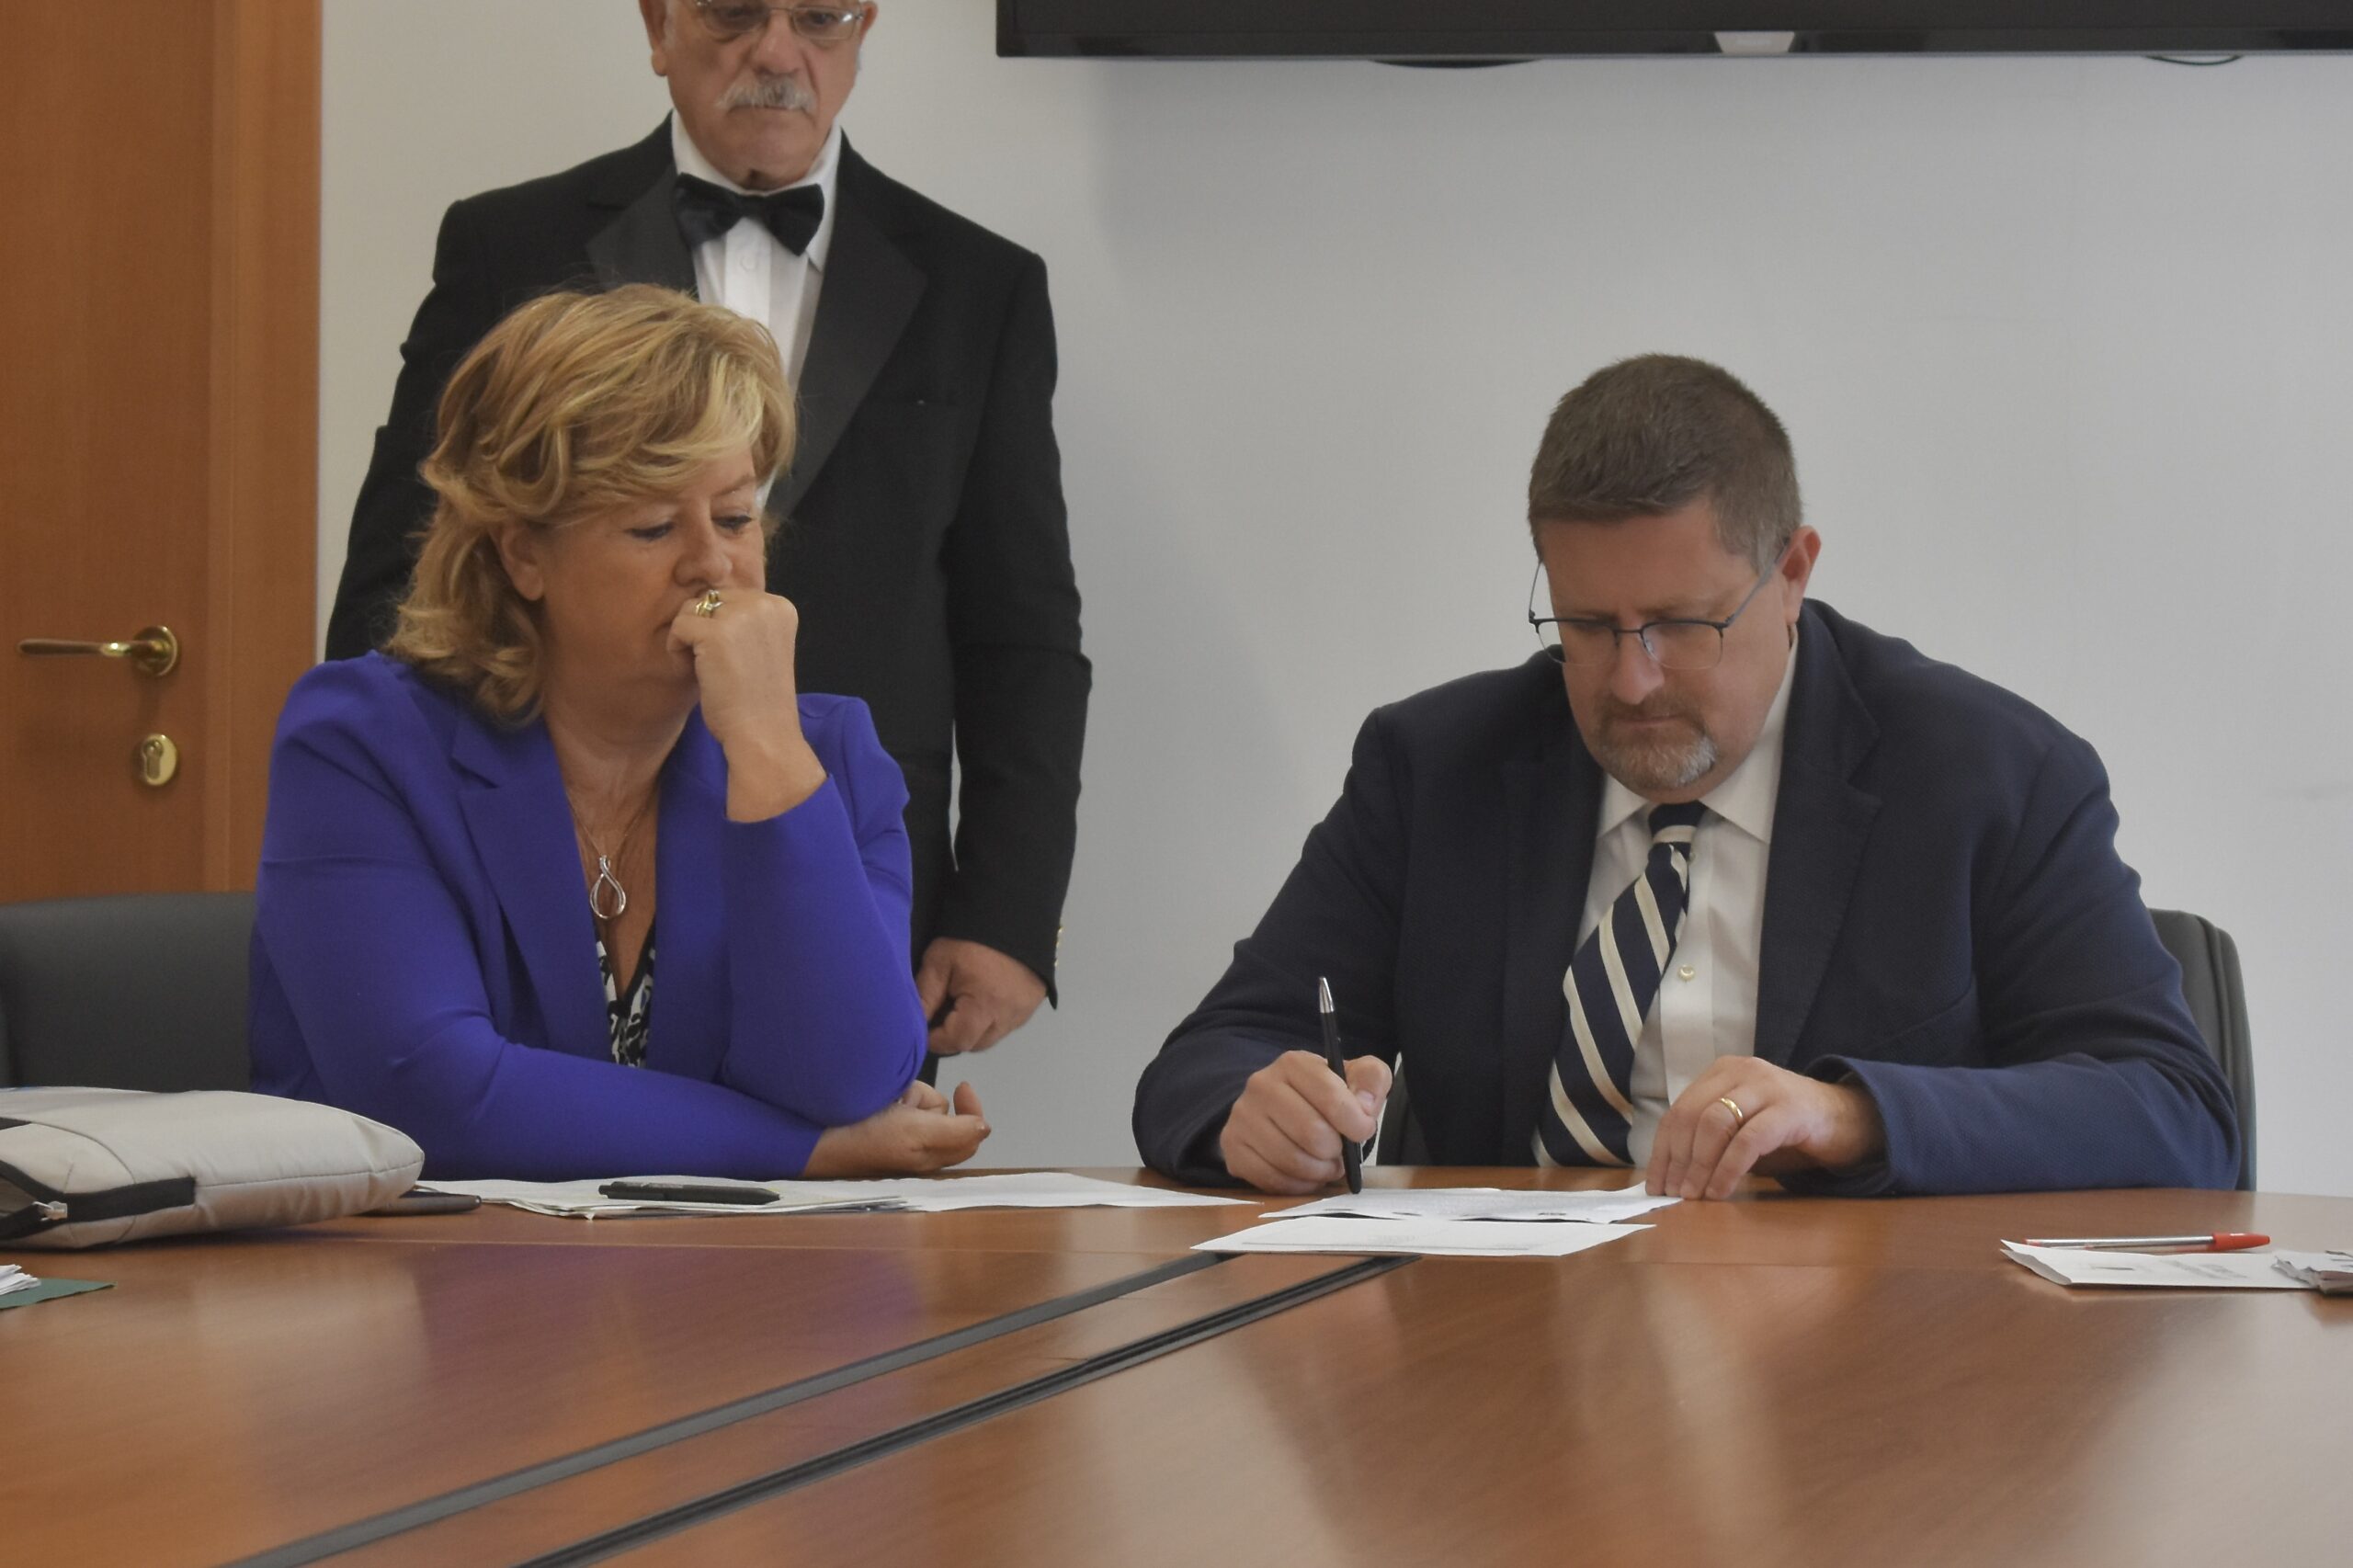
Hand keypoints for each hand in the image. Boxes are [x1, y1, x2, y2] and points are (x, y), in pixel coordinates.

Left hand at [667, 590, 825, 819]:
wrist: (764, 734)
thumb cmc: (759, 700)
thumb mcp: (761, 647)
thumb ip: (743, 621)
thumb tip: (703, 601)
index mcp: (781, 606)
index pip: (733, 597)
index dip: (722, 626)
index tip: (733, 658)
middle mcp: (765, 604)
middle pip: (711, 598)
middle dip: (705, 627)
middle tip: (717, 664)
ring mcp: (742, 616)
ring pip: (692, 608)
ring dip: (689, 636)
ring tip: (705, 666)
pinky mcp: (716, 633)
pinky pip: (679, 625)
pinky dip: (676, 648)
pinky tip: (693, 670)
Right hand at [803, 1080, 990, 1176]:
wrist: (812, 1131)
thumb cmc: (864, 1137)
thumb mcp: (915, 1137)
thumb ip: (955, 1133)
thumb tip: (985, 1127)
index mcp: (929, 1158)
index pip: (969, 1134)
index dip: (972, 1111)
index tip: (962, 1086)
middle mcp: (916, 1146)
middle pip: (941, 1111)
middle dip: (924, 1100)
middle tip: (898, 1105)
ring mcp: (894, 1131)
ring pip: (919, 1099)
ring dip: (905, 1093)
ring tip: (881, 1101)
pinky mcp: (877, 1117)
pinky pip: (898, 1095)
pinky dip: (891, 1090)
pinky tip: (873, 1095)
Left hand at [915, 938, 1046, 1054]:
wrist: (1011, 911)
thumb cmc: (969, 938)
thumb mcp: (938, 962)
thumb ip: (925, 997)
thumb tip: (913, 1026)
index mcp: (985, 1006)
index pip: (957, 1041)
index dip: (936, 1040)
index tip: (923, 1029)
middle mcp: (1009, 1016)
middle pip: (976, 1044)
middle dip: (955, 1036)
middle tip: (942, 1015)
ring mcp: (1025, 1011)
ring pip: (993, 1036)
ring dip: (976, 1029)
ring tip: (963, 1005)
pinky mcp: (1033, 1003)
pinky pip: (1008, 1024)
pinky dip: (993, 1019)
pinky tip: (984, 998)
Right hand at [1218, 1050, 1390, 1195]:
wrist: (1280, 1109)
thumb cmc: (1324, 1095)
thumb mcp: (1355, 1076)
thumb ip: (1371, 1080)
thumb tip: (1364, 1106)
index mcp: (1294, 1063)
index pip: (1330, 1096)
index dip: (1355, 1122)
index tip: (1363, 1130)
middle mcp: (1261, 1085)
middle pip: (1311, 1133)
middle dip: (1335, 1151)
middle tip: (1340, 1152)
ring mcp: (1242, 1117)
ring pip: (1291, 1160)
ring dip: (1319, 1170)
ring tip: (1325, 1164)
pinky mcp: (1232, 1147)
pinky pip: (1271, 1179)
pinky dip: (1297, 1184)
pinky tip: (1305, 1173)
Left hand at [1645, 1057, 1884, 1200]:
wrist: (1848, 1119)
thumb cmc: (1787, 1128)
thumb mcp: (1742, 1126)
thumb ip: (1711, 1139)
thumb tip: (1673, 1176)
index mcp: (1722, 1072)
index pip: (1679, 1111)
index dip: (1662, 1150)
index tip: (1655, 1184)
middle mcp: (1741, 1072)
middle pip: (1691, 1116)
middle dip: (1677, 1159)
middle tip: (1673, 1193)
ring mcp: (1766, 1086)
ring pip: (1715, 1124)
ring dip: (1699, 1165)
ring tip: (1693, 1195)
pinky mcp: (1789, 1109)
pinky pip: (1748, 1141)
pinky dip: (1728, 1169)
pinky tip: (1720, 1191)